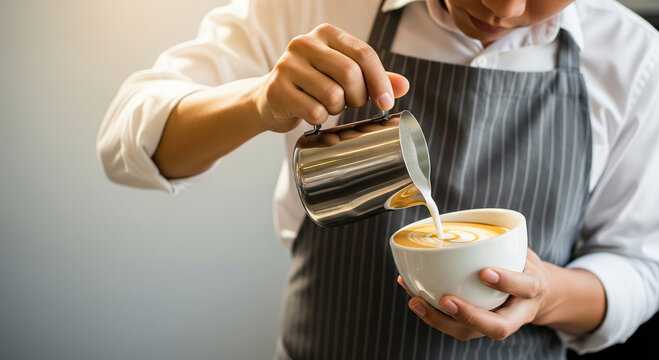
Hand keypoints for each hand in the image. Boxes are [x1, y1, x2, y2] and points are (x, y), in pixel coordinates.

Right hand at [253, 23, 408, 132]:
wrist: (269, 99)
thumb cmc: (312, 86)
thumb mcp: (343, 76)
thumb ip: (373, 78)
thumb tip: (403, 86)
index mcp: (326, 34)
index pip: (364, 53)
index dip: (380, 81)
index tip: (386, 103)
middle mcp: (304, 43)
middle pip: (350, 73)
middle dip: (358, 97)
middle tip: (351, 104)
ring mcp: (287, 65)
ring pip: (332, 95)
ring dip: (336, 109)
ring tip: (327, 106)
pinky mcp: (277, 89)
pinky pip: (314, 111)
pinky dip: (319, 119)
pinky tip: (311, 113)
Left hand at [398, 249, 552, 340]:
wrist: (534, 295)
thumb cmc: (522, 267)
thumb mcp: (522, 251)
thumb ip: (505, 240)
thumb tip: (472, 218)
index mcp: (531, 290)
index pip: (525, 288)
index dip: (506, 282)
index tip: (485, 271)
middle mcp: (516, 313)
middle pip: (498, 327)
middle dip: (468, 316)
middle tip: (445, 300)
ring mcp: (494, 323)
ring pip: (469, 333)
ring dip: (439, 320)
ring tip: (416, 301)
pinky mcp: (475, 326)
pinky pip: (453, 325)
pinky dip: (430, 312)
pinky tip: (412, 294)